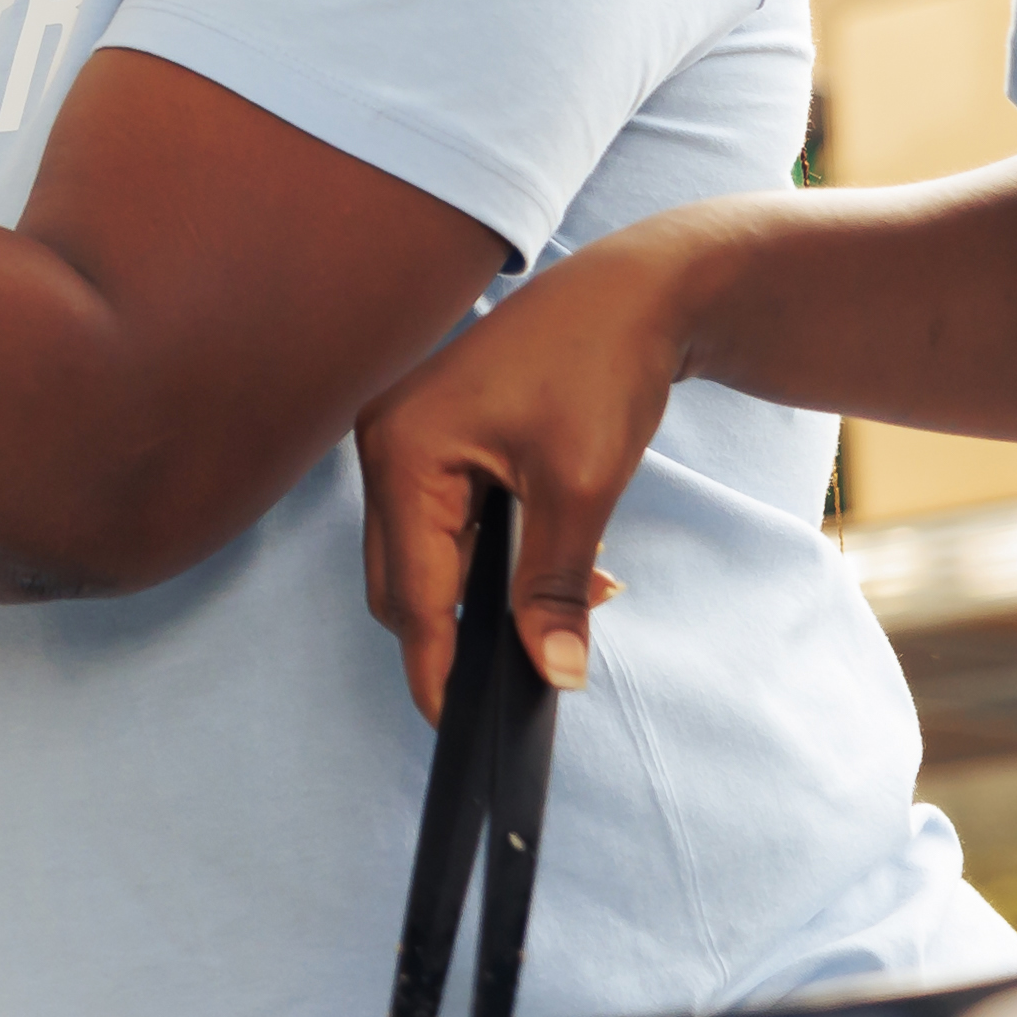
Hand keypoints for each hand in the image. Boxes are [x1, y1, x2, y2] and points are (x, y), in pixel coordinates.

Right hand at [357, 209, 714, 715]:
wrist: (632, 290)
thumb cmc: (599, 366)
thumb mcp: (582, 488)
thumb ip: (556, 588)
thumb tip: (552, 672)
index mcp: (401, 451)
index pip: (408, 590)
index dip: (436, 665)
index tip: (458, 726)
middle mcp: (384, 441)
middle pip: (400, 579)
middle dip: (461, 630)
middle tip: (536, 669)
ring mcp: (404, 435)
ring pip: (425, 553)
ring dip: (484, 591)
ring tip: (573, 601)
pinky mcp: (434, 434)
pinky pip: (445, 518)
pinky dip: (492, 552)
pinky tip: (561, 556)